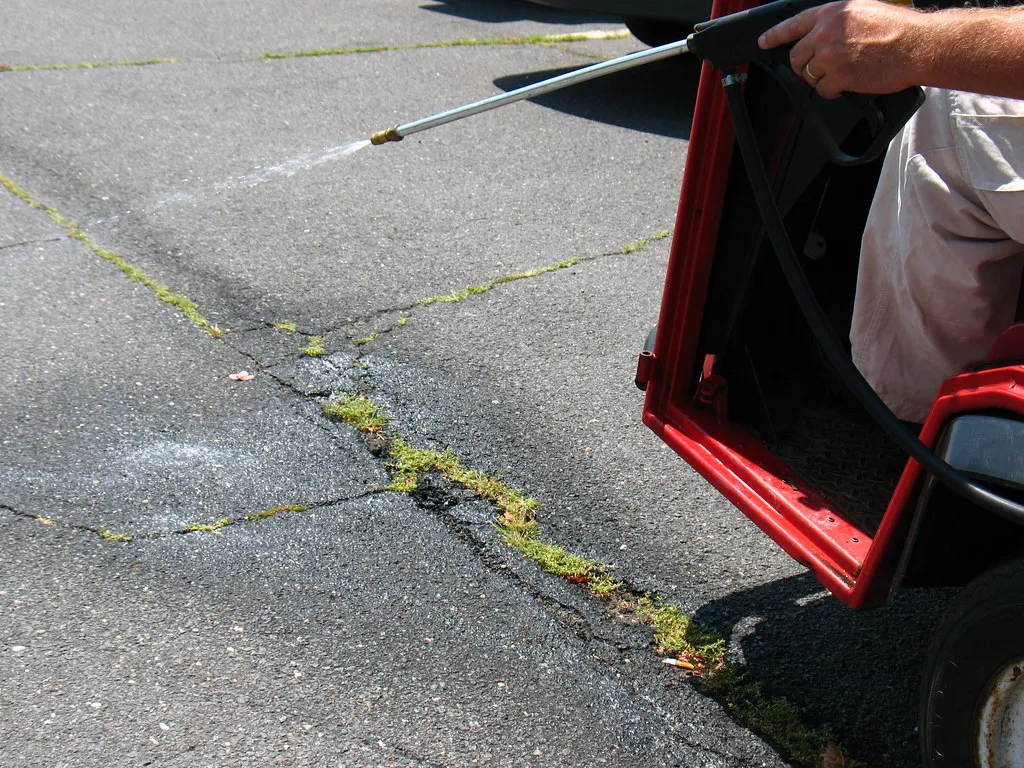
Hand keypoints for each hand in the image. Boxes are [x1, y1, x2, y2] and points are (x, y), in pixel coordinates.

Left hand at [758, 0, 921, 97]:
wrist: (917, 44)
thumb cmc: (897, 28)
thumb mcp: (863, 10)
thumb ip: (838, 21)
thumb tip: (823, 34)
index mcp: (832, 13)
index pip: (793, 25)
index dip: (775, 35)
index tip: (764, 42)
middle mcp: (826, 32)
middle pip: (797, 56)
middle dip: (805, 65)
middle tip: (822, 68)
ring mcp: (830, 55)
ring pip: (809, 75)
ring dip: (823, 78)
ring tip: (845, 72)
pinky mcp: (838, 75)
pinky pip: (822, 90)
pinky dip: (833, 91)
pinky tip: (849, 83)